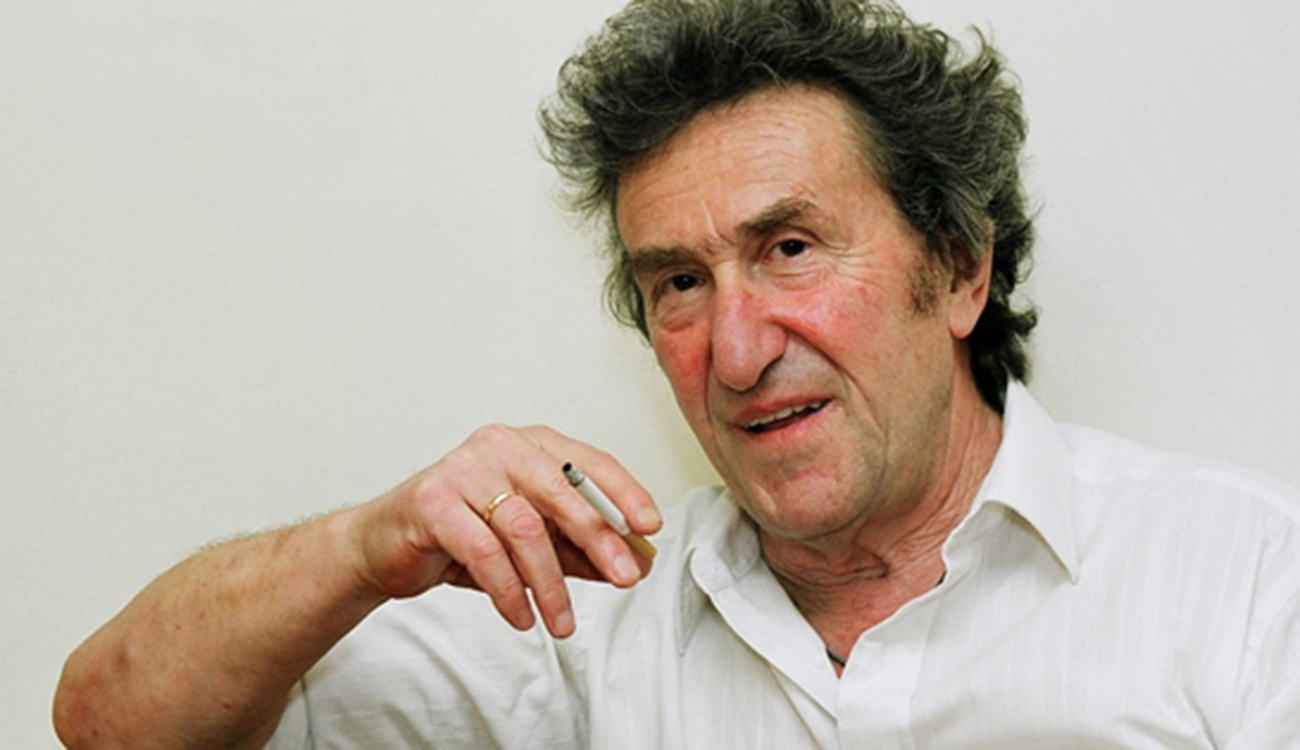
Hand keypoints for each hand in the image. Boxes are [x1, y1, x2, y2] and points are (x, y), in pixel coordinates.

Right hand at [345, 424, 660, 637]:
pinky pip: (483, 551)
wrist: (382, 546)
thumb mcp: (528, 542)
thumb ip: (579, 548)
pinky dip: (509, 590)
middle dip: (600, 539)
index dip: (624, 493)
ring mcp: (462, 469)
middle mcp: (498, 447)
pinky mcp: (432, 500)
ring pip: (524, 528)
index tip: (649, 528)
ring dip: (551, 583)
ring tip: (561, 622)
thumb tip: (634, 562)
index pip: (588, 462)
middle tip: (626, 578)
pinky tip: (522, 615)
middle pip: (562, 492)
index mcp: (528, 445)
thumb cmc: (459, 534)